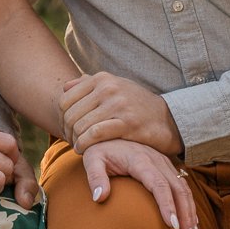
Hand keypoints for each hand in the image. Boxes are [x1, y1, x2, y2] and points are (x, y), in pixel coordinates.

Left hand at [60, 72, 182, 155]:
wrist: (167, 119)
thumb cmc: (136, 106)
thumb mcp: (114, 87)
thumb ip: (89, 85)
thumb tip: (65, 87)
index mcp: (101, 78)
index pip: (65, 100)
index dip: (61, 119)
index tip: (67, 130)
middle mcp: (108, 87)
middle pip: (70, 114)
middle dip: (67, 132)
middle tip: (71, 142)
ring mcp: (118, 104)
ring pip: (80, 125)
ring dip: (75, 140)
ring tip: (78, 147)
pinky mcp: (127, 122)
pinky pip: (95, 134)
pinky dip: (84, 144)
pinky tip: (84, 150)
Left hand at [80, 138, 199, 228]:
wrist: (107, 134)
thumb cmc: (99, 150)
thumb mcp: (92, 160)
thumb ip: (95, 178)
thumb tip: (99, 198)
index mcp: (140, 159)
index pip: (158, 183)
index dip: (167, 204)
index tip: (172, 225)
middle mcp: (156, 160)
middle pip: (177, 188)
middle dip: (185, 214)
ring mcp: (164, 163)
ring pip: (184, 188)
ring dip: (190, 212)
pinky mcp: (166, 167)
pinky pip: (182, 186)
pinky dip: (188, 205)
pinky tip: (190, 223)